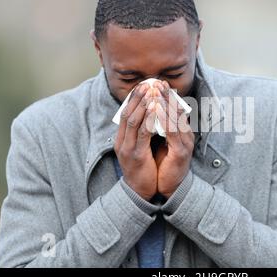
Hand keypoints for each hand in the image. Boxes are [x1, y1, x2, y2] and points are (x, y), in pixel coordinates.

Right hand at [114, 83, 158, 200]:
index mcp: (122, 139)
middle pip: (127, 113)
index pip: (125, 113)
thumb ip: (143, 134)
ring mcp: (127, 148)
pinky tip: (155, 109)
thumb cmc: (144, 170)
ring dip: (142, 104)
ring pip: (132, 120)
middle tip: (147, 83)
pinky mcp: (136, 155)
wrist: (140, 193)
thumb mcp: (141, 149)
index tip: (143, 85)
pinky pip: (142, 133)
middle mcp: (121, 142)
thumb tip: (153, 117)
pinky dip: (148, 119)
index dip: (134, 98)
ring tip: (151, 91)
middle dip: (138, 97)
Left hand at [153, 81, 194, 198]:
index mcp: (180, 132)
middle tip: (157, 81)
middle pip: (178, 110)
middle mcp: (185, 135)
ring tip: (156, 91)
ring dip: (166, 103)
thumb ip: (160, 130)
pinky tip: (158, 109)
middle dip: (167, 95)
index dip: (167, 95)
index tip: (157, 83)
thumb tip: (150, 114)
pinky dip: (165, 118)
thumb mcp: (161, 144)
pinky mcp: (181, 152)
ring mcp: (185, 142)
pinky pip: (173, 132)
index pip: (175, 110)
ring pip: (176, 118)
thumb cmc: (164, 166)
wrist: (170, 188)